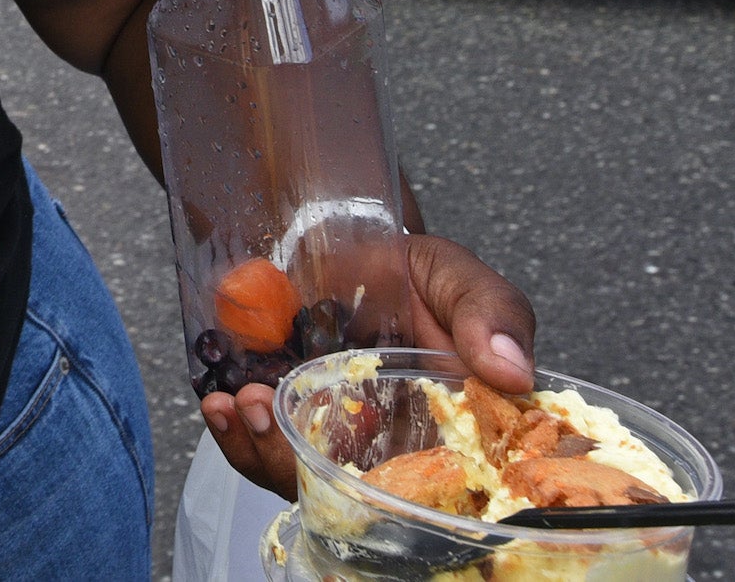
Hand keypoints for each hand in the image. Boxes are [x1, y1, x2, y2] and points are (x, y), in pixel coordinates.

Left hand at [200, 234, 535, 496]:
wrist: (341, 241)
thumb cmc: (409, 271)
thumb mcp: (456, 279)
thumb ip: (491, 312)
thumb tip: (515, 373)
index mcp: (441, 433)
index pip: (425, 488)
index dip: (394, 494)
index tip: (354, 462)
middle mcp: (383, 448)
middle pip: (348, 492)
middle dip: (303, 467)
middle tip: (268, 414)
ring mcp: (327, 434)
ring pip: (298, 474)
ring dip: (261, 450)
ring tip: (239, 403)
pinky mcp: (280, 417)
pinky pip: (259, 447)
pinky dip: (235, 435)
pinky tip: (219, 405)